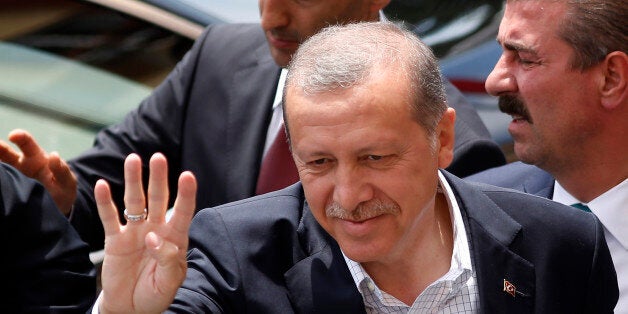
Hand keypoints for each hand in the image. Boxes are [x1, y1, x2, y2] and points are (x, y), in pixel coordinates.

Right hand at [0, 129, 76, 214]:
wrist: (59, 206)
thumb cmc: (63, 188)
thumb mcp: (67, 180)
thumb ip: (62, 170)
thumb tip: (54, 155)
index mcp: (37, 158)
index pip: (27, 143)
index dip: (20, 137)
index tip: (13, 135)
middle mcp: (22, 165)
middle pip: (7, 155)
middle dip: (0, 149)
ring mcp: (16, 177)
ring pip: (4, 168)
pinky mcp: (12, 190)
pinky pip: (4, 184)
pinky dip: (0, 180)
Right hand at [95, 153, 196, 312]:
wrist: (131, 309)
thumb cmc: (156, 294)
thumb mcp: (169, 282)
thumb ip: (167, 259)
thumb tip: (153, 238)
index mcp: (174, 238)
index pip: (182, 212)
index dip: (186, 194)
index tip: (188, 176)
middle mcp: (155, 229)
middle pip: (157, 198)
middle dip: (158, 178)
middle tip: (158, 157)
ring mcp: (134, 232)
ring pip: (134, 201)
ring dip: (133, 181)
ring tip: (133, 159)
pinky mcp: (114, 240)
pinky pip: (109, 218)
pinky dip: (105, 202)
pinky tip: (101, 185)